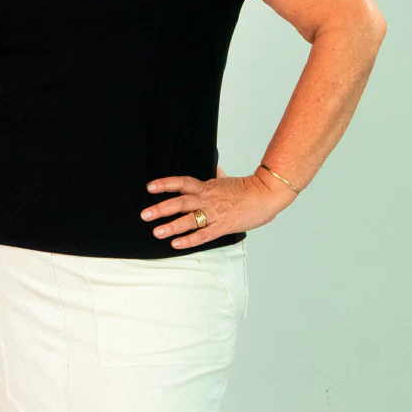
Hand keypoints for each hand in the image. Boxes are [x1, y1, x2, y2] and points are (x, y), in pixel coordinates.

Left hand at [140, 163, 295, 247]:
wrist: (267, 195)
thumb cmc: (250, 188)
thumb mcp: (229, 179)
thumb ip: (219, 175)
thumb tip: (215, 167)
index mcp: (208, 186)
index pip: (182, 183)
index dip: (165, 184)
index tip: (150, 187)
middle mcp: (207, 199)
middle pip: (180, 202)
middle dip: (161, 209)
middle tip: (145, 215)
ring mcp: (214, 213)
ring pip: (189, 219)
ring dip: (171, 226)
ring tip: (156, 232)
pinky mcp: (223, 226)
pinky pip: (203, 234)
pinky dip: (189, 239)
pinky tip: (176, 244)